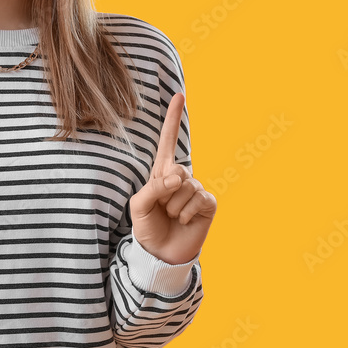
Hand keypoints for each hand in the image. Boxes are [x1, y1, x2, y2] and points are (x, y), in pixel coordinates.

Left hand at [128, 93, 216, 264]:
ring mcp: (196, 188)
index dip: (173, 118)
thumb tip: (177, 178)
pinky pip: (198, 199)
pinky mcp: (208, 202)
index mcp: (162, 172)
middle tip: (162, 208)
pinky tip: (184, 221)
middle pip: (176, 169)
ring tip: (172, 216)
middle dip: (164, 193)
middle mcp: (181, 176)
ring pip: (186, 187)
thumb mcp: (139, 206)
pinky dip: (185, 213)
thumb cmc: (148, 226)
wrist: (161, 252)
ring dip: (173, 207)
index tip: (179, 94)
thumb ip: (153, 188)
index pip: (168, 140)